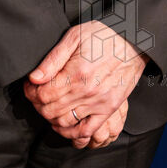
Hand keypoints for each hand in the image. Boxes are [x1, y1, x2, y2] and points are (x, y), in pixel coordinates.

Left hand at [24, 20, 146, 139]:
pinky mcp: (110, 108)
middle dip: (38, 104)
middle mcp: (87, 91)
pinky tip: (64, 124)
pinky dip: (72, 133)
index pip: (43, 94)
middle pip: (50, 110)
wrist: (135, 40)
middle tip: (38, 96)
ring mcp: (99, 102)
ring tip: (50, 107)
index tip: (31, 86)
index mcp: (76, 72)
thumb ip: (53, 59)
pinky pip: (87, 130)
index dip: (31, 92)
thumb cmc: (105, 34)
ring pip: (64, 122)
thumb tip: (34, 78)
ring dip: (51, 118)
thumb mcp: (75, 36)